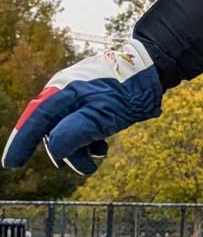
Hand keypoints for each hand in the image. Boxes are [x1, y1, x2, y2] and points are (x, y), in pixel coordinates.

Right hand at [2, 39, 161, 174]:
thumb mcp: (103, 116)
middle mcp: (65, 92)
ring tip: (100, 155)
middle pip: (53, 129)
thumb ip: (75, 132)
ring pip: (69, 128)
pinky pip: (82, 123)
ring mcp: (78, 95)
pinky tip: (102, 147)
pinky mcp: (92, 99)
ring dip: (81, 147)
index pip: (35, 120)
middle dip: (67, 151)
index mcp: (62, 92)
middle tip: (88, 168)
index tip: (11, 165)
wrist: (155, 68)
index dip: (21, 143)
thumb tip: (54, 149)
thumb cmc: (129, 91)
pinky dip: (89, 138)